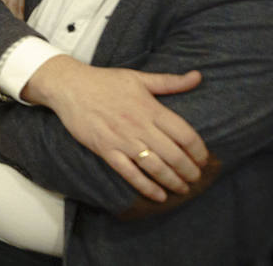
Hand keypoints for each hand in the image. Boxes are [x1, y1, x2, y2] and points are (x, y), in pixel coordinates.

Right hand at [21, 55, 207, 201]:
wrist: (69, 86)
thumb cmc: (105, 81)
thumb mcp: (139, 77)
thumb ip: (170, 81)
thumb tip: (197, 76)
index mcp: (150, 108)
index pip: (185, 134)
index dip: (199, 151)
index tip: (204, 159)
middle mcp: (139, 126)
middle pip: (174, 155)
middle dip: (190, 171)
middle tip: (196, 178)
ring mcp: (122, 140)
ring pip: (155, 167)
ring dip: (173, 182)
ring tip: (182, 188)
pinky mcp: (106, 150)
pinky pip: (130, 174)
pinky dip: (146, 187)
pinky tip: (158, 196)